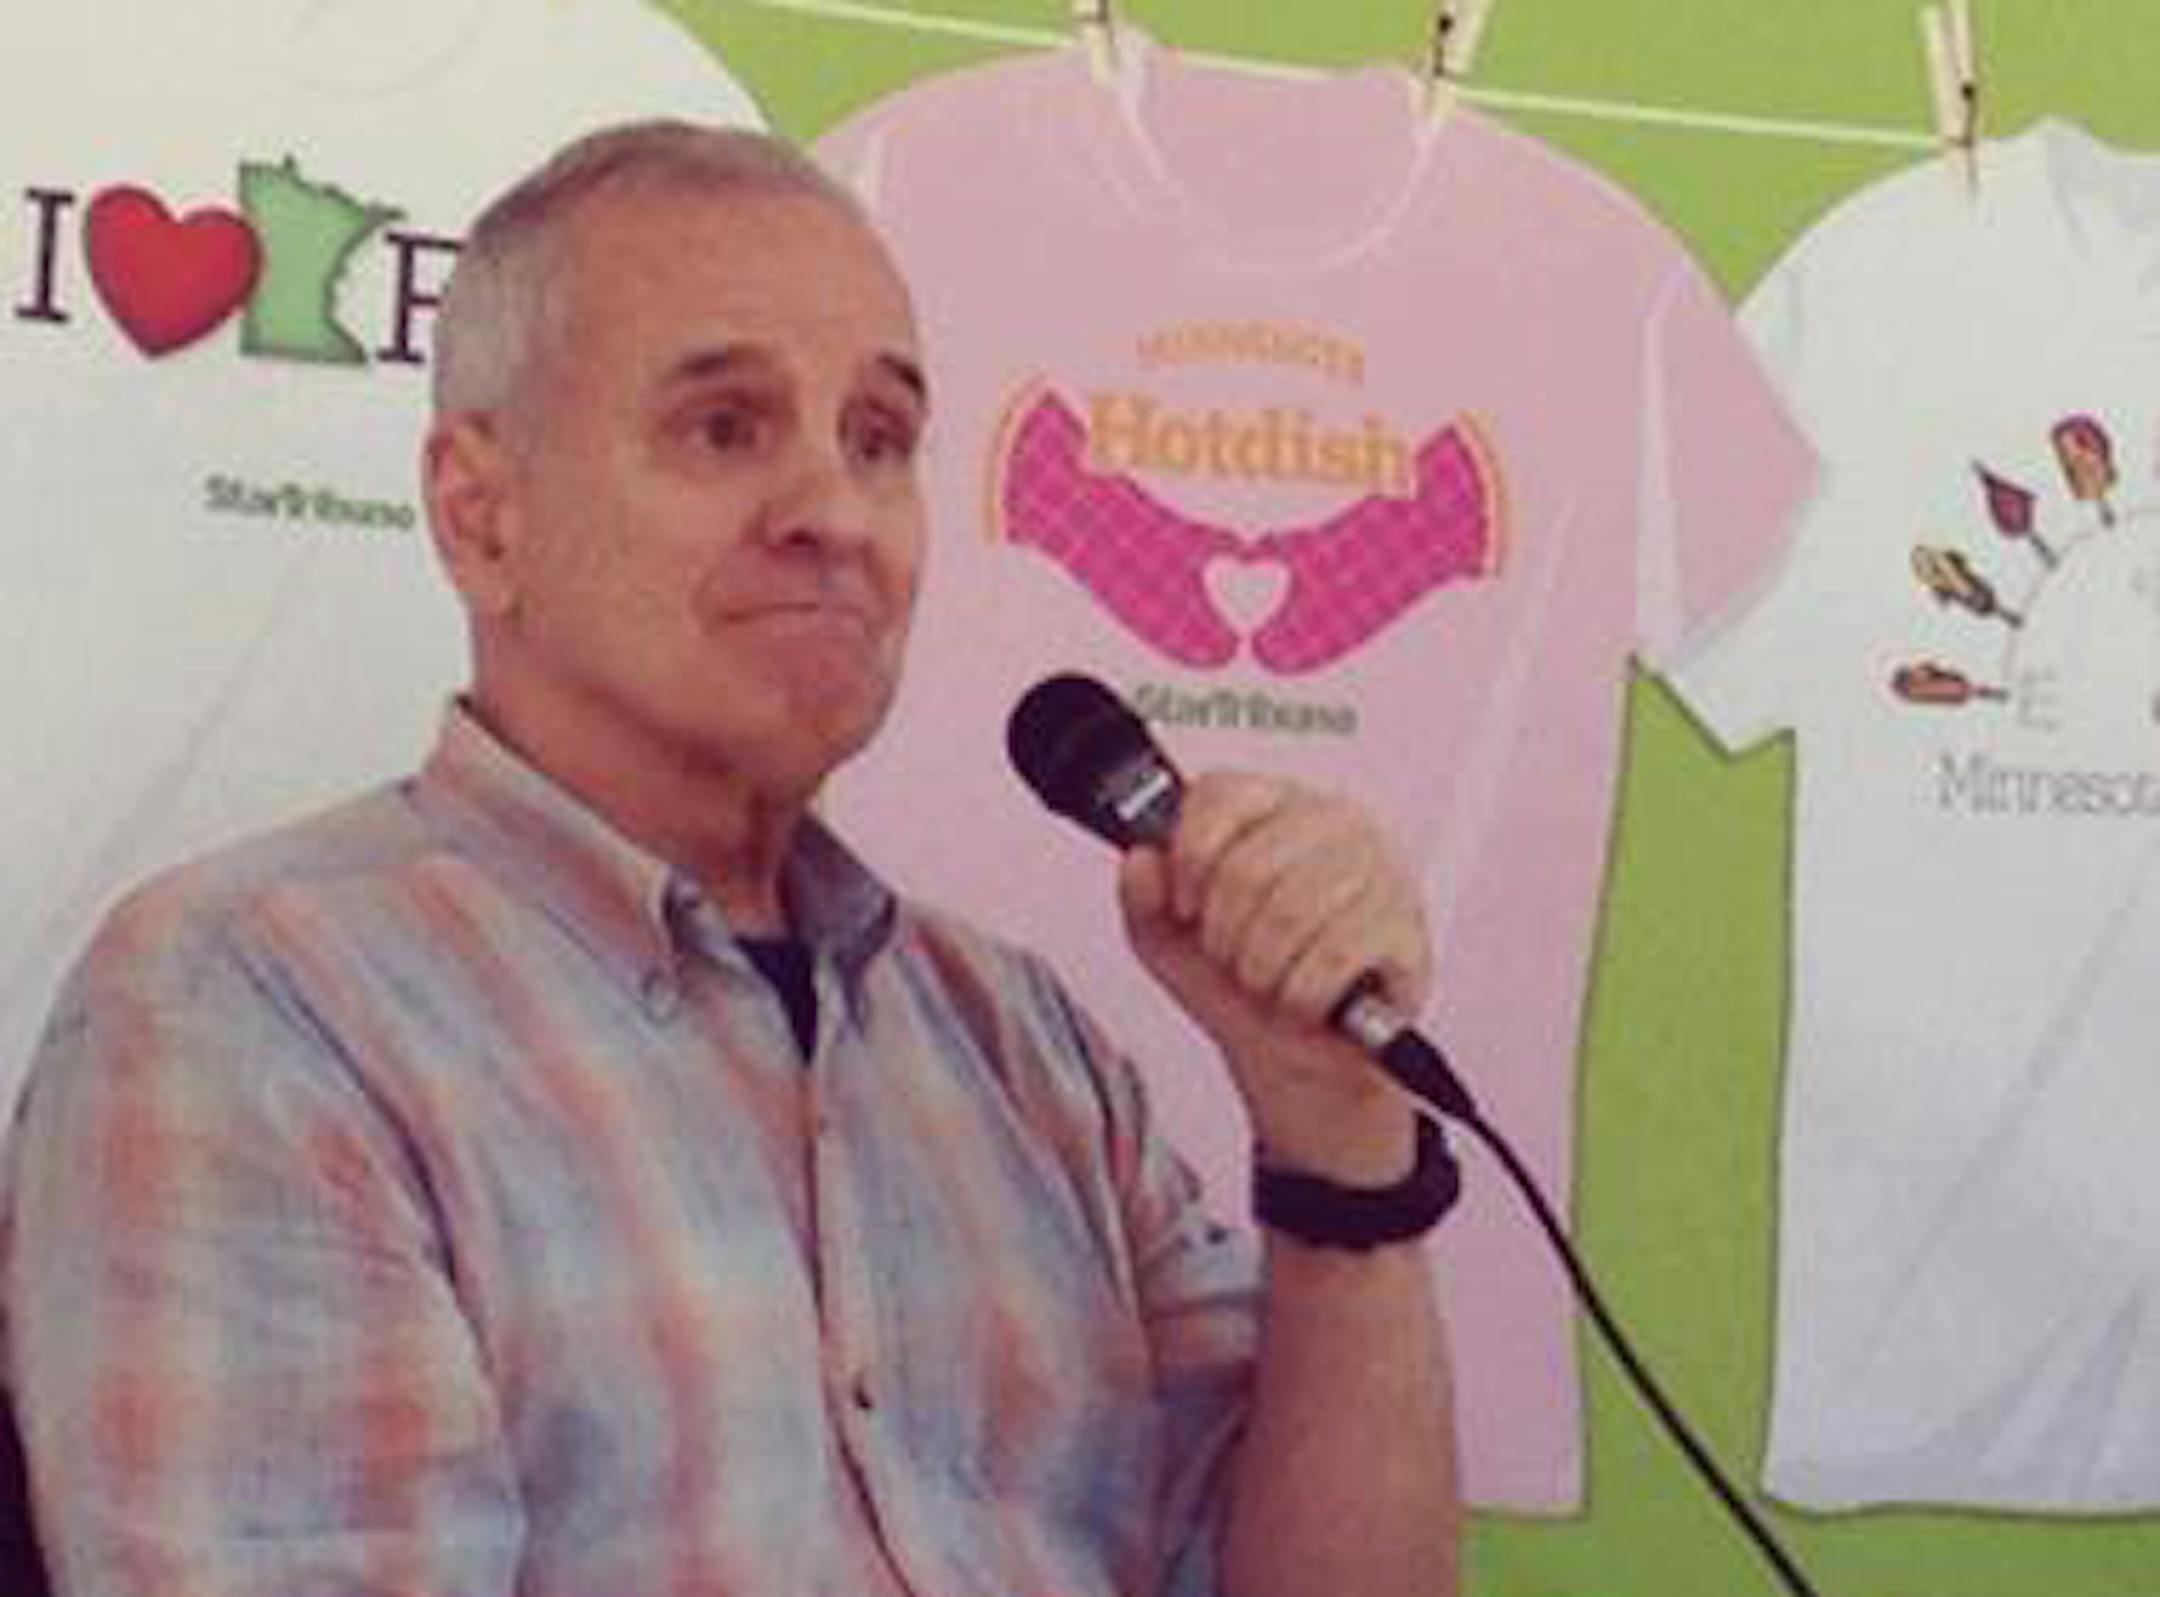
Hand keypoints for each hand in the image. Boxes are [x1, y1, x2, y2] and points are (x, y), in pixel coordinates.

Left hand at [1118, 771, 1430, 1183]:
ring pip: (1290, 912)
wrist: (1303, 1062)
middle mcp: (1333, 825)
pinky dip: (1301, 995)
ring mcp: (1378, 871)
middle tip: (1232, 960)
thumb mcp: (1174, 944)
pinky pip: (1332, 956)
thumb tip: (1142, 861)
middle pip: (1249, 866)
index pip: (1221, 795)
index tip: (1185, 904)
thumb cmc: (1247, 988)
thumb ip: (1143, 899)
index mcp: (1275, 807)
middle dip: (1223, 936)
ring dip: (1260, 972)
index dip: (1189, 857)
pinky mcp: (1404, 927)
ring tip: (1268, 982)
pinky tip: (1303, 999)